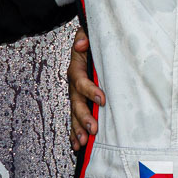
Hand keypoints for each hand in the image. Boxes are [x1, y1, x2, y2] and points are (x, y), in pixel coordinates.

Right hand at [67, 27, 104, 150]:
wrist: (90, 44)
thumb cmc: (93, 40)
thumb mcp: (89, 32)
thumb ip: (85, 35)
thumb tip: (82, 43)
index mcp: (77, 68)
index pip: (80, 81)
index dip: (90, 90)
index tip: (102, 99)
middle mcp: (74, 84)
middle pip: (76, 102)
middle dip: (83, 117)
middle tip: (93, 129)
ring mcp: (77, 95)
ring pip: (74, 114)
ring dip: (77, 128)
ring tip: (82, 142)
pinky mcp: (81, 102)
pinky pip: (75, 119)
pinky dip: (75, 132)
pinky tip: (77, 145)